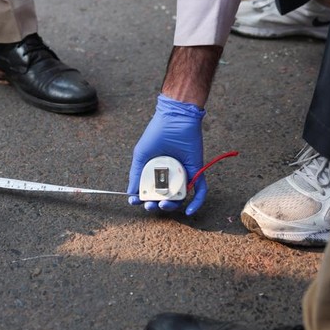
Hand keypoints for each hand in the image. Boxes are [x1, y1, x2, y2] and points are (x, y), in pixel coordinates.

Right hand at [126, 94, 207, 214]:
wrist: (175, 119)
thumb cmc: (156, 134)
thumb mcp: (141, 155)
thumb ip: (135, 174)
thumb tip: (131, 193)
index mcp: (154, 172)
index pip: (148, 192)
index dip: (141, 199)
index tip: (135, 202)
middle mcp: (169, 176)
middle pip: (163, 198)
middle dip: (155, 205)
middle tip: (150, 205)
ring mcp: (183, 175)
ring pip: (179, 198)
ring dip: (171, 206)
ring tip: (163, 205)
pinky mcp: (196, 172)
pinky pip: (199, 192)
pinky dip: (196, 204)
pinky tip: (189, 211)